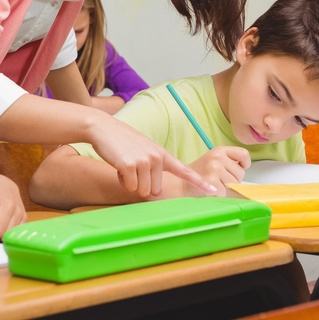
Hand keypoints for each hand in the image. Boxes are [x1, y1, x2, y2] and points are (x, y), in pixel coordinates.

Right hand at [88, 117, 213, 198]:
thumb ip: (155, 167)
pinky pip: (130, 187)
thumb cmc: (123, 142)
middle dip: (142, 185)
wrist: (104, 128)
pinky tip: (118, 165)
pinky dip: (122, 181)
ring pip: (142, 191)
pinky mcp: (130, 165)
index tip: (214, 190)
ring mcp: (144, 161)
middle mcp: (157, 157)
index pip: (185, 170)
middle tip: (132, 167)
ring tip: (125, 165)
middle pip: (155, 190)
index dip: (200, 182)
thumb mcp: (145, 150)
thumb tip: (156, 191)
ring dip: (131, 183)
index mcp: (163, 155)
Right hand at [187, 146, 250, 194]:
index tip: (240, 168)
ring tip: (213, 184)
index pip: (243, 154)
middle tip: (219, 179)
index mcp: (219, 150)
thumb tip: (244, 169)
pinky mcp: (212, 182)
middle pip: (240, 173)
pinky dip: (219, 195)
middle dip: (233, 180)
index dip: (245, 163)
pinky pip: (225, 193)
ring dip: (225, 188)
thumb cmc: (199, 174)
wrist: (181, 183)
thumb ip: (228, 161)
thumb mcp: (213, 160)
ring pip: (234, 184)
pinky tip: (209, 190)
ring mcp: (214, 169)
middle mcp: (218, 157)